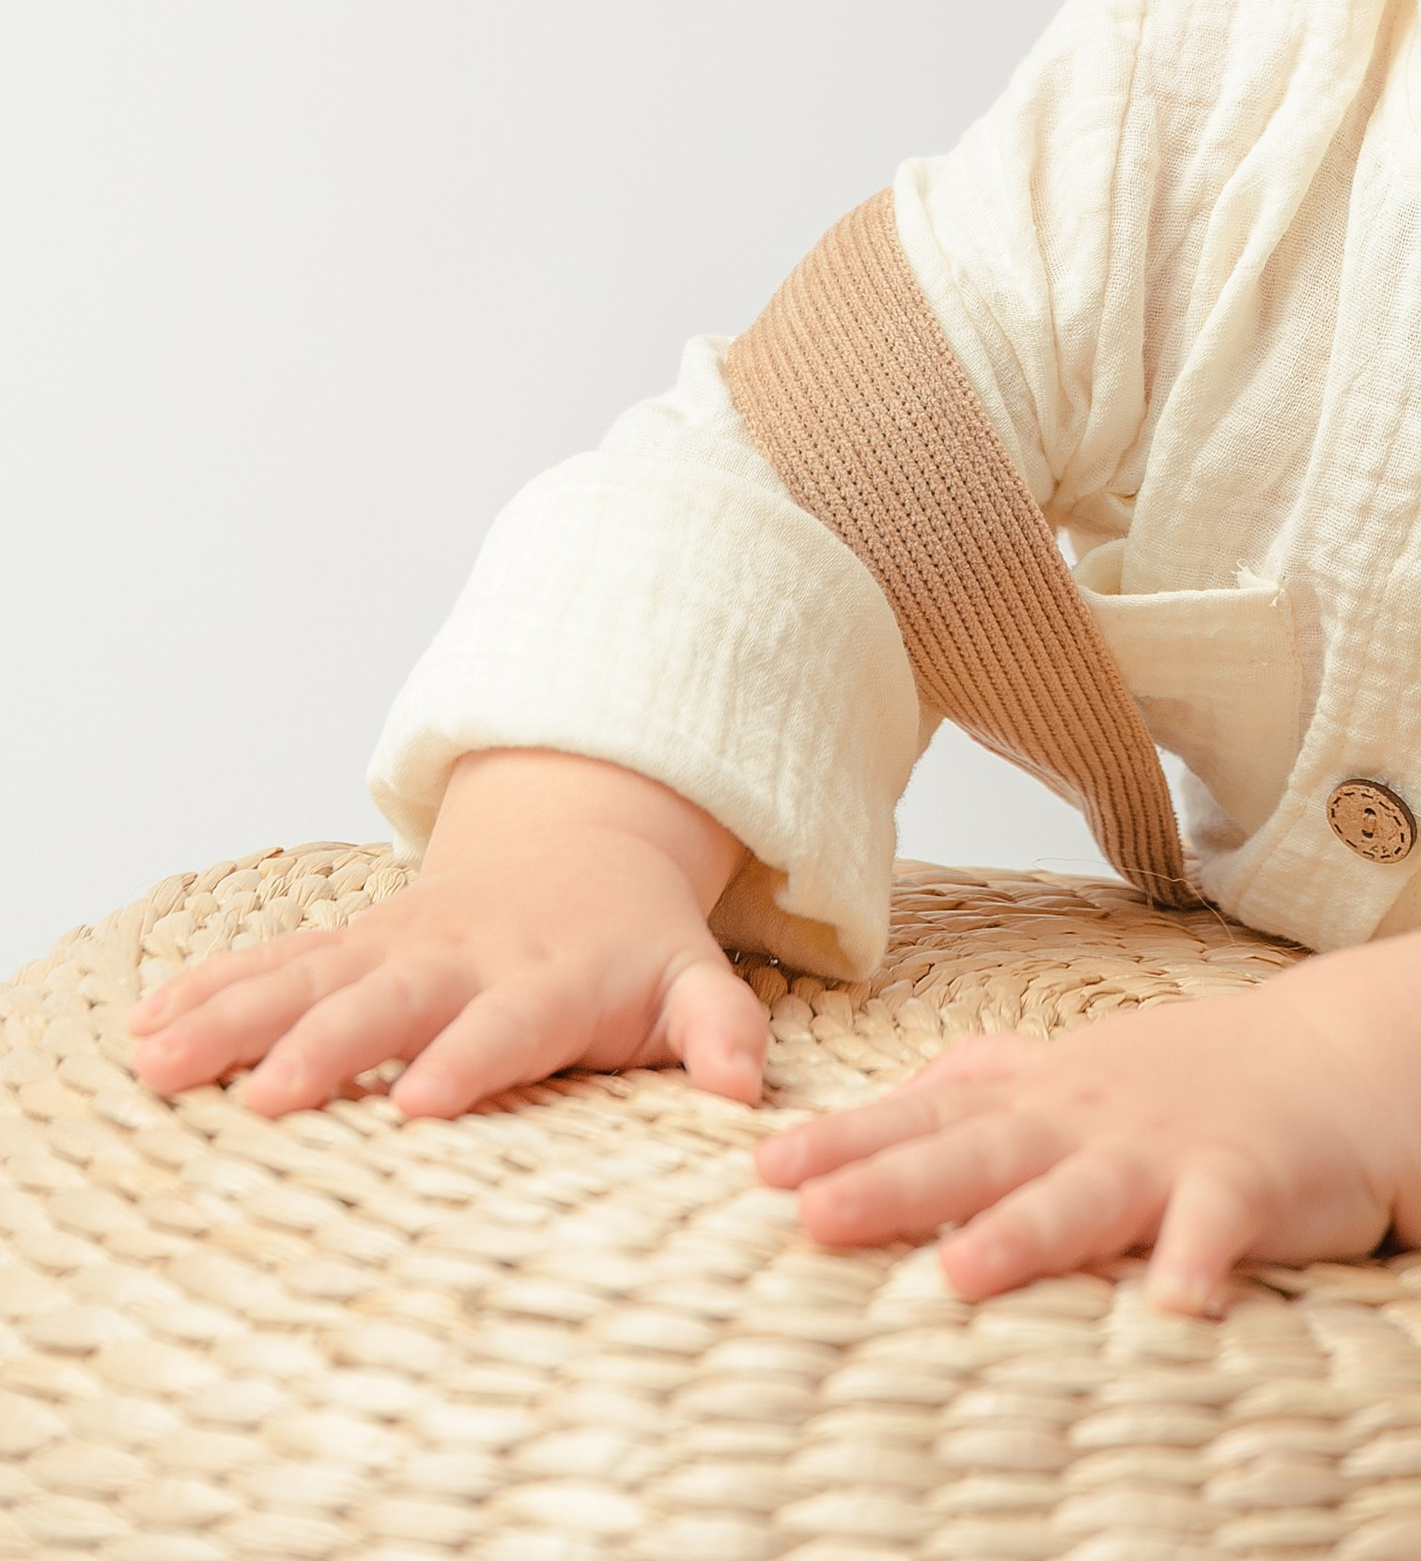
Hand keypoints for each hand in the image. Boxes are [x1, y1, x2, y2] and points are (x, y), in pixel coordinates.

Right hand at [126, 750, 765, 1121]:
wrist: (582, 843)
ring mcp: (396, 946)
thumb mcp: (693, 977)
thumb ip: (722, 1028)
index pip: (507, 1024)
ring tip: (161, 1059)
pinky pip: (272, 963)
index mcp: (546, 979)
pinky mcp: (352, 944)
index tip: (416, 1105)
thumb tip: (747, 1090)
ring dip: (234, 1015)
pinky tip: (145, 1026)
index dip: (467, 1061)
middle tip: (264, 1096)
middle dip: (326, 1046)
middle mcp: (460, 958)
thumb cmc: (633, 943)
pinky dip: (209, 988)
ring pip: (307, 977)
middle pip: (388, 1000)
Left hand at [757, 981, 1393, 1314]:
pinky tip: (1175, 1305)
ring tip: (960, 1274)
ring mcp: (1168, 1148)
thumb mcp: (1086, 1064)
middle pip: (983, 1152)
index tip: (764, 1169)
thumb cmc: (1202, 1076)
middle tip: (812, 1215)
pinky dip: (1199, 1259)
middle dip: (897, 1184)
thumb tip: (917, 1078)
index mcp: (1047, 1098)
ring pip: (1087, 1193)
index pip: (932, 1114)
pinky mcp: (1248, 1183)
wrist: (1340, 1064)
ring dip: (1026, 1232)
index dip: (850, 1140)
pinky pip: (1221, 1225)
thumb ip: (1001, 1072)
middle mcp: (1092, 1118)